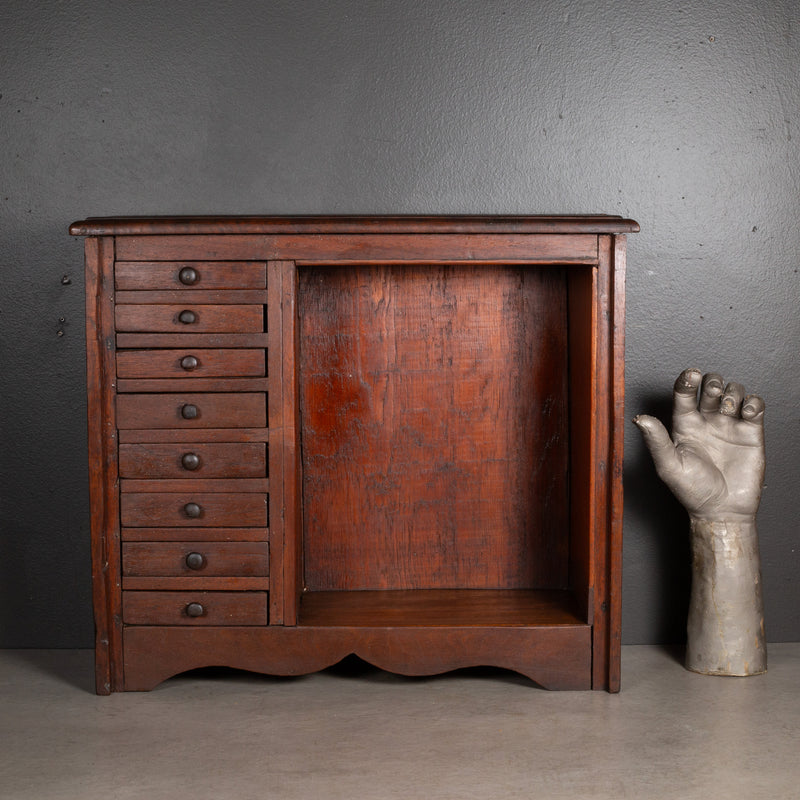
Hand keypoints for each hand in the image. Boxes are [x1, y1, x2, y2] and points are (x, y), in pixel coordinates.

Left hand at [634, 368, 764, 520]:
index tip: (691, 374)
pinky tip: (747, 412)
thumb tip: (640, 418)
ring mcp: (729, 425)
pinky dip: (753, 402)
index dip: (687, 380)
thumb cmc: (692, 491)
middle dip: (712, 382)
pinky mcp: (751, 433)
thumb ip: (656, 440)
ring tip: (728, 407)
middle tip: (711, 392)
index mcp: (684, 425)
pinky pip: (755, 406)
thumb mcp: (669, 465)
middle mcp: (706, 421)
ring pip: (732, 391)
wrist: (722, 510)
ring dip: (732, 391)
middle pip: (710, 387)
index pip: (684, 393)